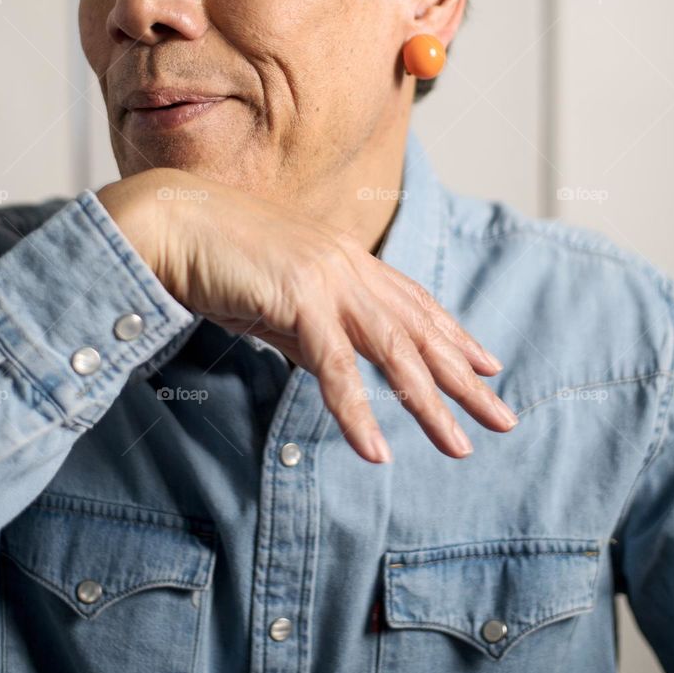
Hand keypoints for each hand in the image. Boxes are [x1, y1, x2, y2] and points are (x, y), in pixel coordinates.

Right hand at [95, 168, 518, 464]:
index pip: (414, 303)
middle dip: (463, 378)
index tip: (487, 365)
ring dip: (429, 403)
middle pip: (419, 330)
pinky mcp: (297, 299)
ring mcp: (326, 279)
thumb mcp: (276, 299)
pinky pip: (335, 366)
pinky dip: (357, 411)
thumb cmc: (215, 258)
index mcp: (345, 259)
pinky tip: (376, 450)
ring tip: (458, 446)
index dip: (453, 335)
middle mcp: (347, 266)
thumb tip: (334, 369)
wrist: (170, 222)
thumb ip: (310, 331)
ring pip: (393, 350)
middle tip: (503, 419)